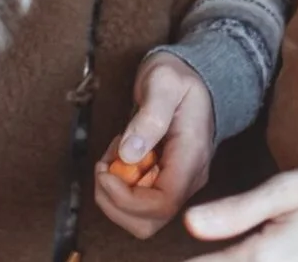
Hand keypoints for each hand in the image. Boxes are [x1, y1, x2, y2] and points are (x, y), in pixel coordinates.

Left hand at [93, 53, 215, 239]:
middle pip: (147, 221)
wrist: (189, 76)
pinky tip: (119, 156)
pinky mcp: (163, 182)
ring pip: (138, 218)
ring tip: (113, 155)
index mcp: (192, 156)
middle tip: (106, 163)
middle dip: (113, 200)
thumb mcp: (163, 83)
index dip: (126, 199)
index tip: (105, 171)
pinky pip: (134, 202)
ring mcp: (177, 183)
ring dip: (112, 193)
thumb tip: (129, 154)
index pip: (162, 204)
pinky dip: (115, 186)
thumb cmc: (178, 77)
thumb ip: (149, 116)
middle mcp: (188, 178)